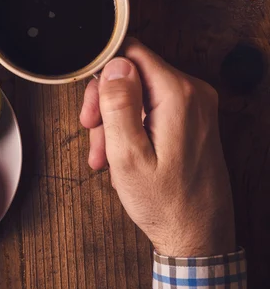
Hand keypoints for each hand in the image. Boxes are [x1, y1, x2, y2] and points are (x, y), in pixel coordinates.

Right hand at [80, 38, 235, 256]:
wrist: (197, 235)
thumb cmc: (165, 202)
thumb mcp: (128, 155)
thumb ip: (119, 104)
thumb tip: (114, 65)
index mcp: (178, 95)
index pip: (131, 53)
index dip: (103, 76)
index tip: (91, 107)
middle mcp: (193, 93)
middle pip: (133, 74)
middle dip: (106, 104)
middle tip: (92, 134)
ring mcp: (196, 107)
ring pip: (139, 94)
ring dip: (115, 121)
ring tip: (105, 156)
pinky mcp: (193, 120)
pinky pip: (152, 109)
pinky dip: (132, 128)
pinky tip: (121, 155)